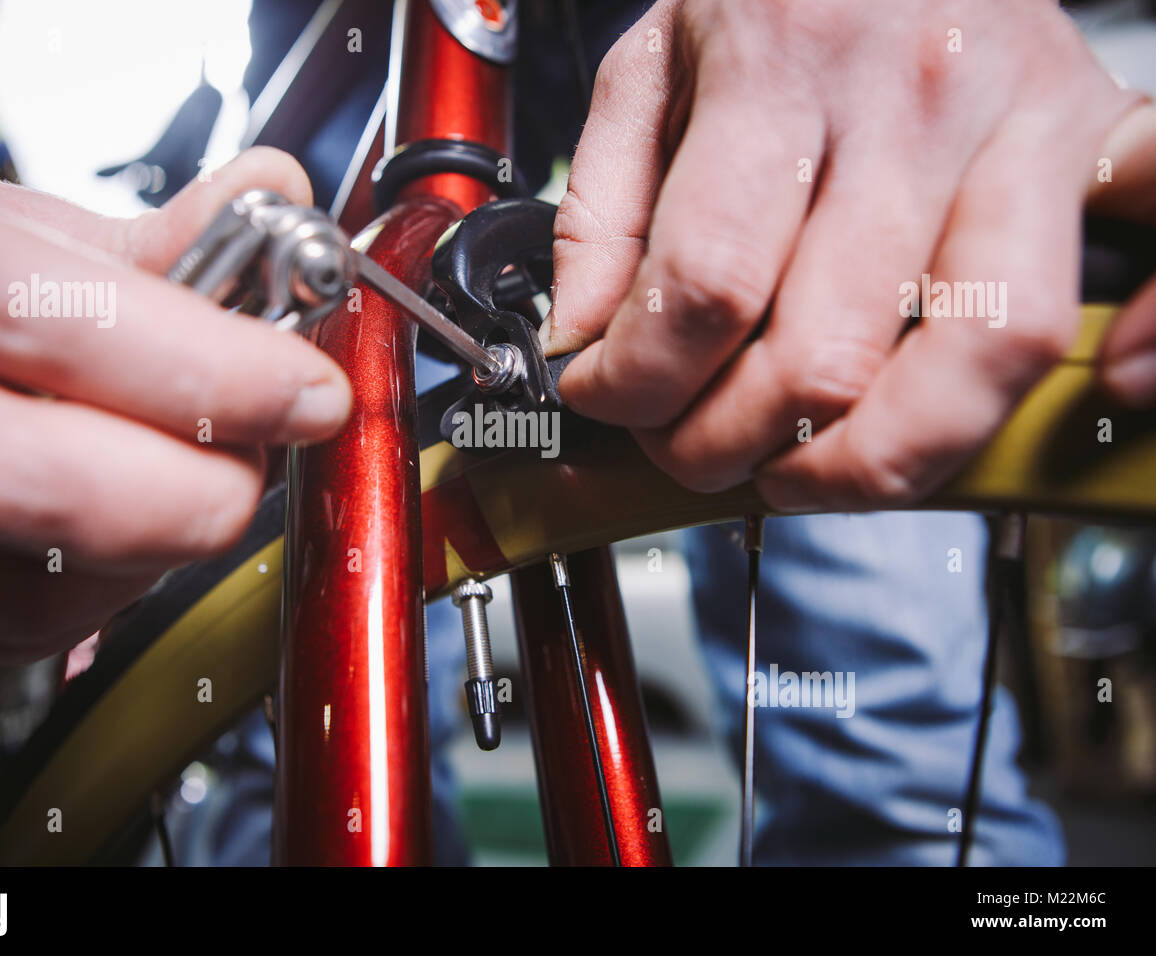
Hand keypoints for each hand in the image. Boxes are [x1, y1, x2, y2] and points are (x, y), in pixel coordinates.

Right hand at [0, 136, 351, 661]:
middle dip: (203, 484)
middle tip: (266, 446)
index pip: (44, 323)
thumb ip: (150, 234)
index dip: (206, 371)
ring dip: (163, 545)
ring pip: (35, 587)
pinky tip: (129, 519)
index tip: (306, 389)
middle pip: (40, 483)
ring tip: (191, 471)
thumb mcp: (0, 210)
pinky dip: (108, 584)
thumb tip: (282, 208)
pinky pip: (11, 625)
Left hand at [545, 0, 1153, 509]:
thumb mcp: (649, 67)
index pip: (707, 285)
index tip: (604, 395)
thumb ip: (600, 216)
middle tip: (687, 445)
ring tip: (802, 472)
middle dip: (727, 443)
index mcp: (787, 66)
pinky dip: (1143, 339)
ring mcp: (1026, 127)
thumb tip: (586, 347)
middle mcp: (920, 102)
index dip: (636, 380)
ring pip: (981, 353)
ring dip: (875, 460)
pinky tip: (1088, 388)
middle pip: (827, 352)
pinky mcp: (1100, 147)